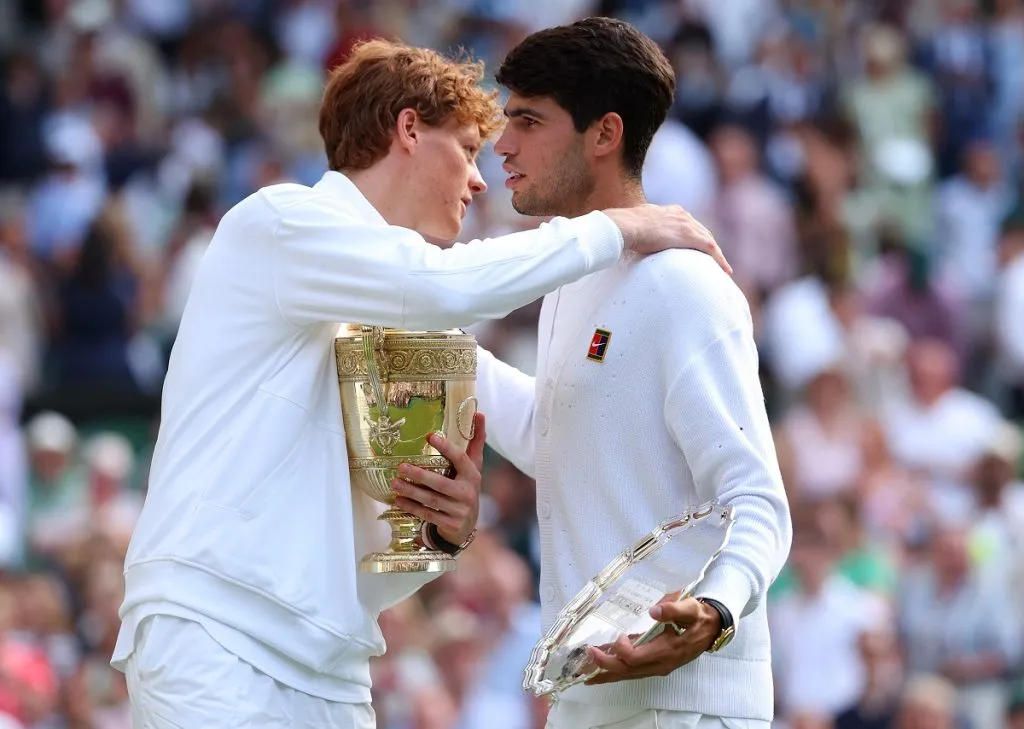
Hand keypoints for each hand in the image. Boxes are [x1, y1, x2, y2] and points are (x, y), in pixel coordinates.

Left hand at [391, 413, 485, 545]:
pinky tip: (398, 499)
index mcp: (473, 475)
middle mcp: (468, 493)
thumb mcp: (473, 467)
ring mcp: (460, 511)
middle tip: (401, 466)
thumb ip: (475, 442)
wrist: (467, 525)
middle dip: (419, 475)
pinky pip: (427, 514)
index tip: (430, 436)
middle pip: (441, 483)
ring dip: (411, 491)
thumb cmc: (466, 488)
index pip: (461, 459)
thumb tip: (479, 413)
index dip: (447, 448)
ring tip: (394, 483)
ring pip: (431, 500)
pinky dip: (412, 507)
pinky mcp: (450, 524)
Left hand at [584, 595, 720, 684]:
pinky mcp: (655, 663)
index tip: (617, 635)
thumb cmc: (699, 617)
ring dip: (608, 674)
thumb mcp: (691, 609)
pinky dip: (617, 671)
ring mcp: (658, 666)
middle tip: (586, 657)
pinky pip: (633, 671)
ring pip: (629, 674)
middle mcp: (661, 663)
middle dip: (606, 666)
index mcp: (668, 651)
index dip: (622, 649)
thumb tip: (655, 610)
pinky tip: (603, 670)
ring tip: (586, 675)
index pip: (637, 658)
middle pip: (628, 670)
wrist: (713, 628)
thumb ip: (674, 609)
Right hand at [603, 204, 730, 273]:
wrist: (624, 226)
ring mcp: (686, 224)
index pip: (687, 224)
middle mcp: (681, 215)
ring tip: (723, 268)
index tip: (697, 246)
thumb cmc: (622, 228)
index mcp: (668, 211)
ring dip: (717, 254)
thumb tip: (628, 238)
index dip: (695, 235)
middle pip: (701, 231)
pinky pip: (710, 249)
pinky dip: (719, 259)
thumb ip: (638, 230)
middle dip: (709, 245)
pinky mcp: (689, 236)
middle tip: (715, 259)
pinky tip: (725, 270)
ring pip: (709, 240)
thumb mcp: (633, 225)